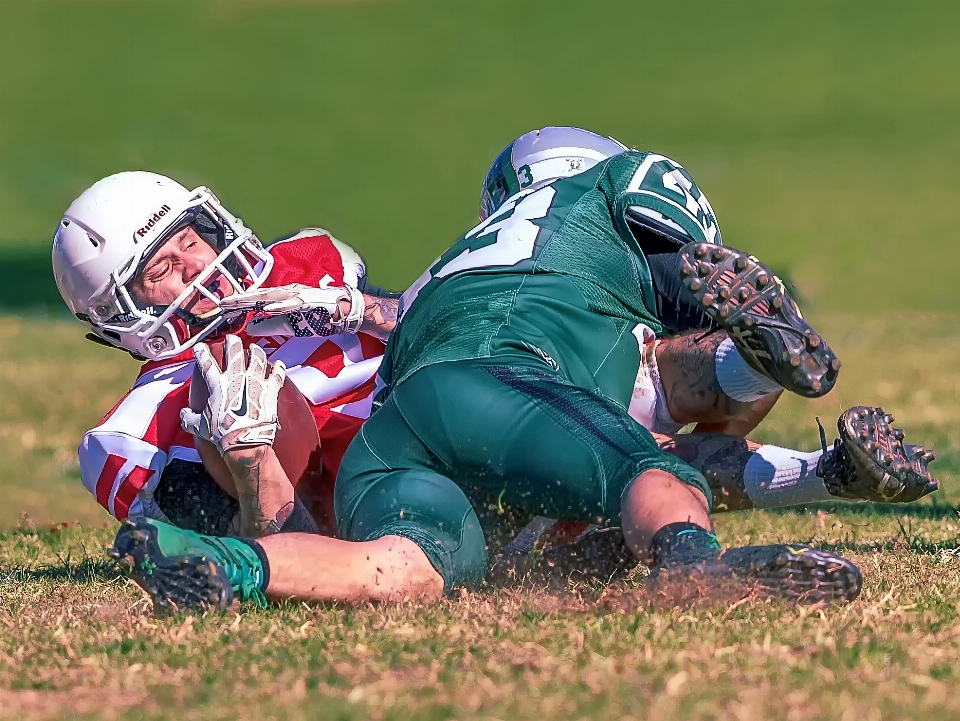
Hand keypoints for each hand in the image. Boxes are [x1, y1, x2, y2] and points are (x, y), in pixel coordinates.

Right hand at [180, 335, 285, 454]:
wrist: (245, 441)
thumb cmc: (222, 433)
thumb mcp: (199, 426)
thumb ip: (189, 418)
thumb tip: (184, 415)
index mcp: (218, 384)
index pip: (207, 362)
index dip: (202, 352)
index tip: (201, 347)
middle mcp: (237, 378)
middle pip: (235, 352)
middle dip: (232, 342)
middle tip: (231, 339)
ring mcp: (256, 381)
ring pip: (257, 358)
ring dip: (256, 351)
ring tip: (254, 348)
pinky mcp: (271, 390)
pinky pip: (277, 375)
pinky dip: (279, 368)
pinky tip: (280, 364)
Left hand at [219, 283, 364, 336]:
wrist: (347, 311)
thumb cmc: (319, 316)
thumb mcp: (290, 325)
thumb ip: (270, 326)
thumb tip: (249, 329)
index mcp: (282, 299)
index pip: (256, 301)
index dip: (239, 304)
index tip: (221, 309)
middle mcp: (288, 293)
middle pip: (259, 295)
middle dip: (240, 299)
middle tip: (221, 303)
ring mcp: (299, 295)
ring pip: (273, 296)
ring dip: (255, 299)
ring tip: (238, 302)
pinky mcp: (311, 300)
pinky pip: (293, 303)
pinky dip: (280, 305)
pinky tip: (268, 308)